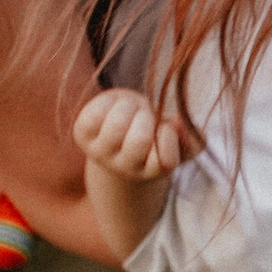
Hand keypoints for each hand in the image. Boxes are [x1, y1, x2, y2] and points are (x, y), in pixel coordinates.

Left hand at [73, 89, 189, 180]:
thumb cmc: (153, 134)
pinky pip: (95, 113)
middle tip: (145, 114)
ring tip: (130, 108)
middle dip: (146, 117)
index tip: (168, 126)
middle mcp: (124, 167)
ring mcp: (100, 153)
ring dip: (128, 106)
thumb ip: (189, 137)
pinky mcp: (82, 135)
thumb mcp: (176, 137)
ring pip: (117, 124)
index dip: (169, 137)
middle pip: (139, 139)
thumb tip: (180, 123)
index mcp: (150, 170)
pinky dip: (107, 101)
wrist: (117, 135)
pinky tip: (112, 106)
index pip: (165, 161)